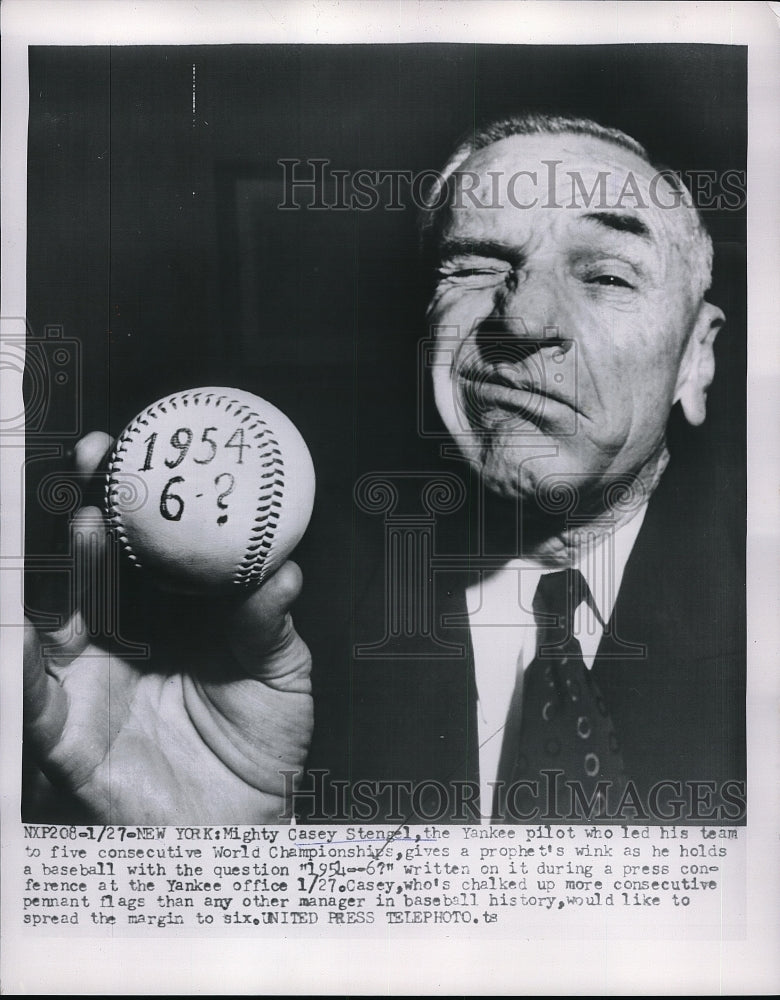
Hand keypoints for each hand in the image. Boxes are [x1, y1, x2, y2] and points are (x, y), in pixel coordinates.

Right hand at [24, 432, 312, 824]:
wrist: (240, 823)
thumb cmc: (261, 745)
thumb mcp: (278, 674)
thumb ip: (269, 625)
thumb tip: (283, 573)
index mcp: (171, 616)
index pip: (144, 545)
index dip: (134, 497)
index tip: (135, 451)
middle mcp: (124, 636)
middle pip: (92, 563)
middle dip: (90, 506)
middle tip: (99, 463)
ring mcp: (90, 678)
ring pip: (58, 613)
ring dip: (64, 568)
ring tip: (84, 528)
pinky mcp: (66, 732)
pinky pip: (34, 699)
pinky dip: (23, 668)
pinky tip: (29, 638)